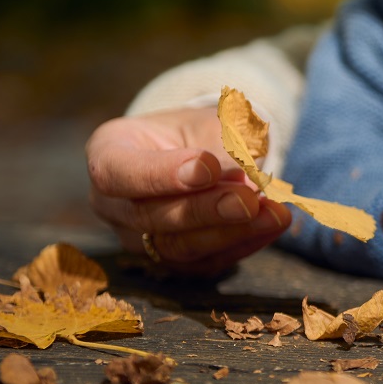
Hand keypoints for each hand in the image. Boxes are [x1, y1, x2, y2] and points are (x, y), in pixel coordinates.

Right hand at [86, 106, 291, 274]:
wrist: (204, 154)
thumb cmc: (197, 131)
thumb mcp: (208, 121)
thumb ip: (222, 146)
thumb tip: (247, 179)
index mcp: (108, 154)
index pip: (118, 172)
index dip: (161, 175)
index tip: (207, 167)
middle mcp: (113, 204)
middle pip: (151, 216)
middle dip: (206, 210)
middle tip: (249, 199)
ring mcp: (138, 239)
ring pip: (178, 247)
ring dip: (230, 233)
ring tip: (274, 214)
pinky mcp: (172, 262)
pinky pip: (206, 262)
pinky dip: (243, 244)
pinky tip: (272, 224)